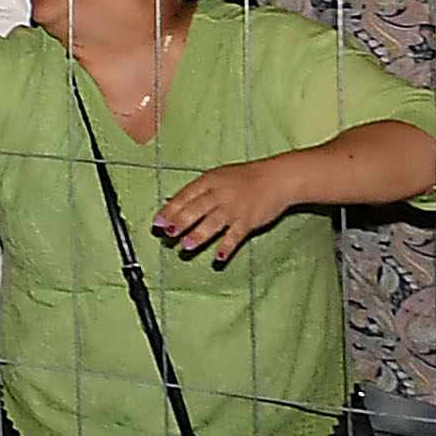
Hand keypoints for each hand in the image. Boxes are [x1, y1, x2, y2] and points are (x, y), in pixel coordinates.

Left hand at [152, 158, 302, 265]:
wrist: (278, 178)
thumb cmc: (245, 179)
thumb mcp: (218, 177)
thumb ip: (198, 192)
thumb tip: (172, 206)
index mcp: (209, 181)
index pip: (185, 196)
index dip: (170, 210)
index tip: (157, 223)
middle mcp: (220, 194)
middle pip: (196, 209)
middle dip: (180, 222)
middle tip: (168, 234)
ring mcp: (235, 208)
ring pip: (213, 222)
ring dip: (199, 235)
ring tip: (186, 246)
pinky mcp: (249, 220)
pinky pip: (236, 235)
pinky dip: (227, 247)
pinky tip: (218, 258)